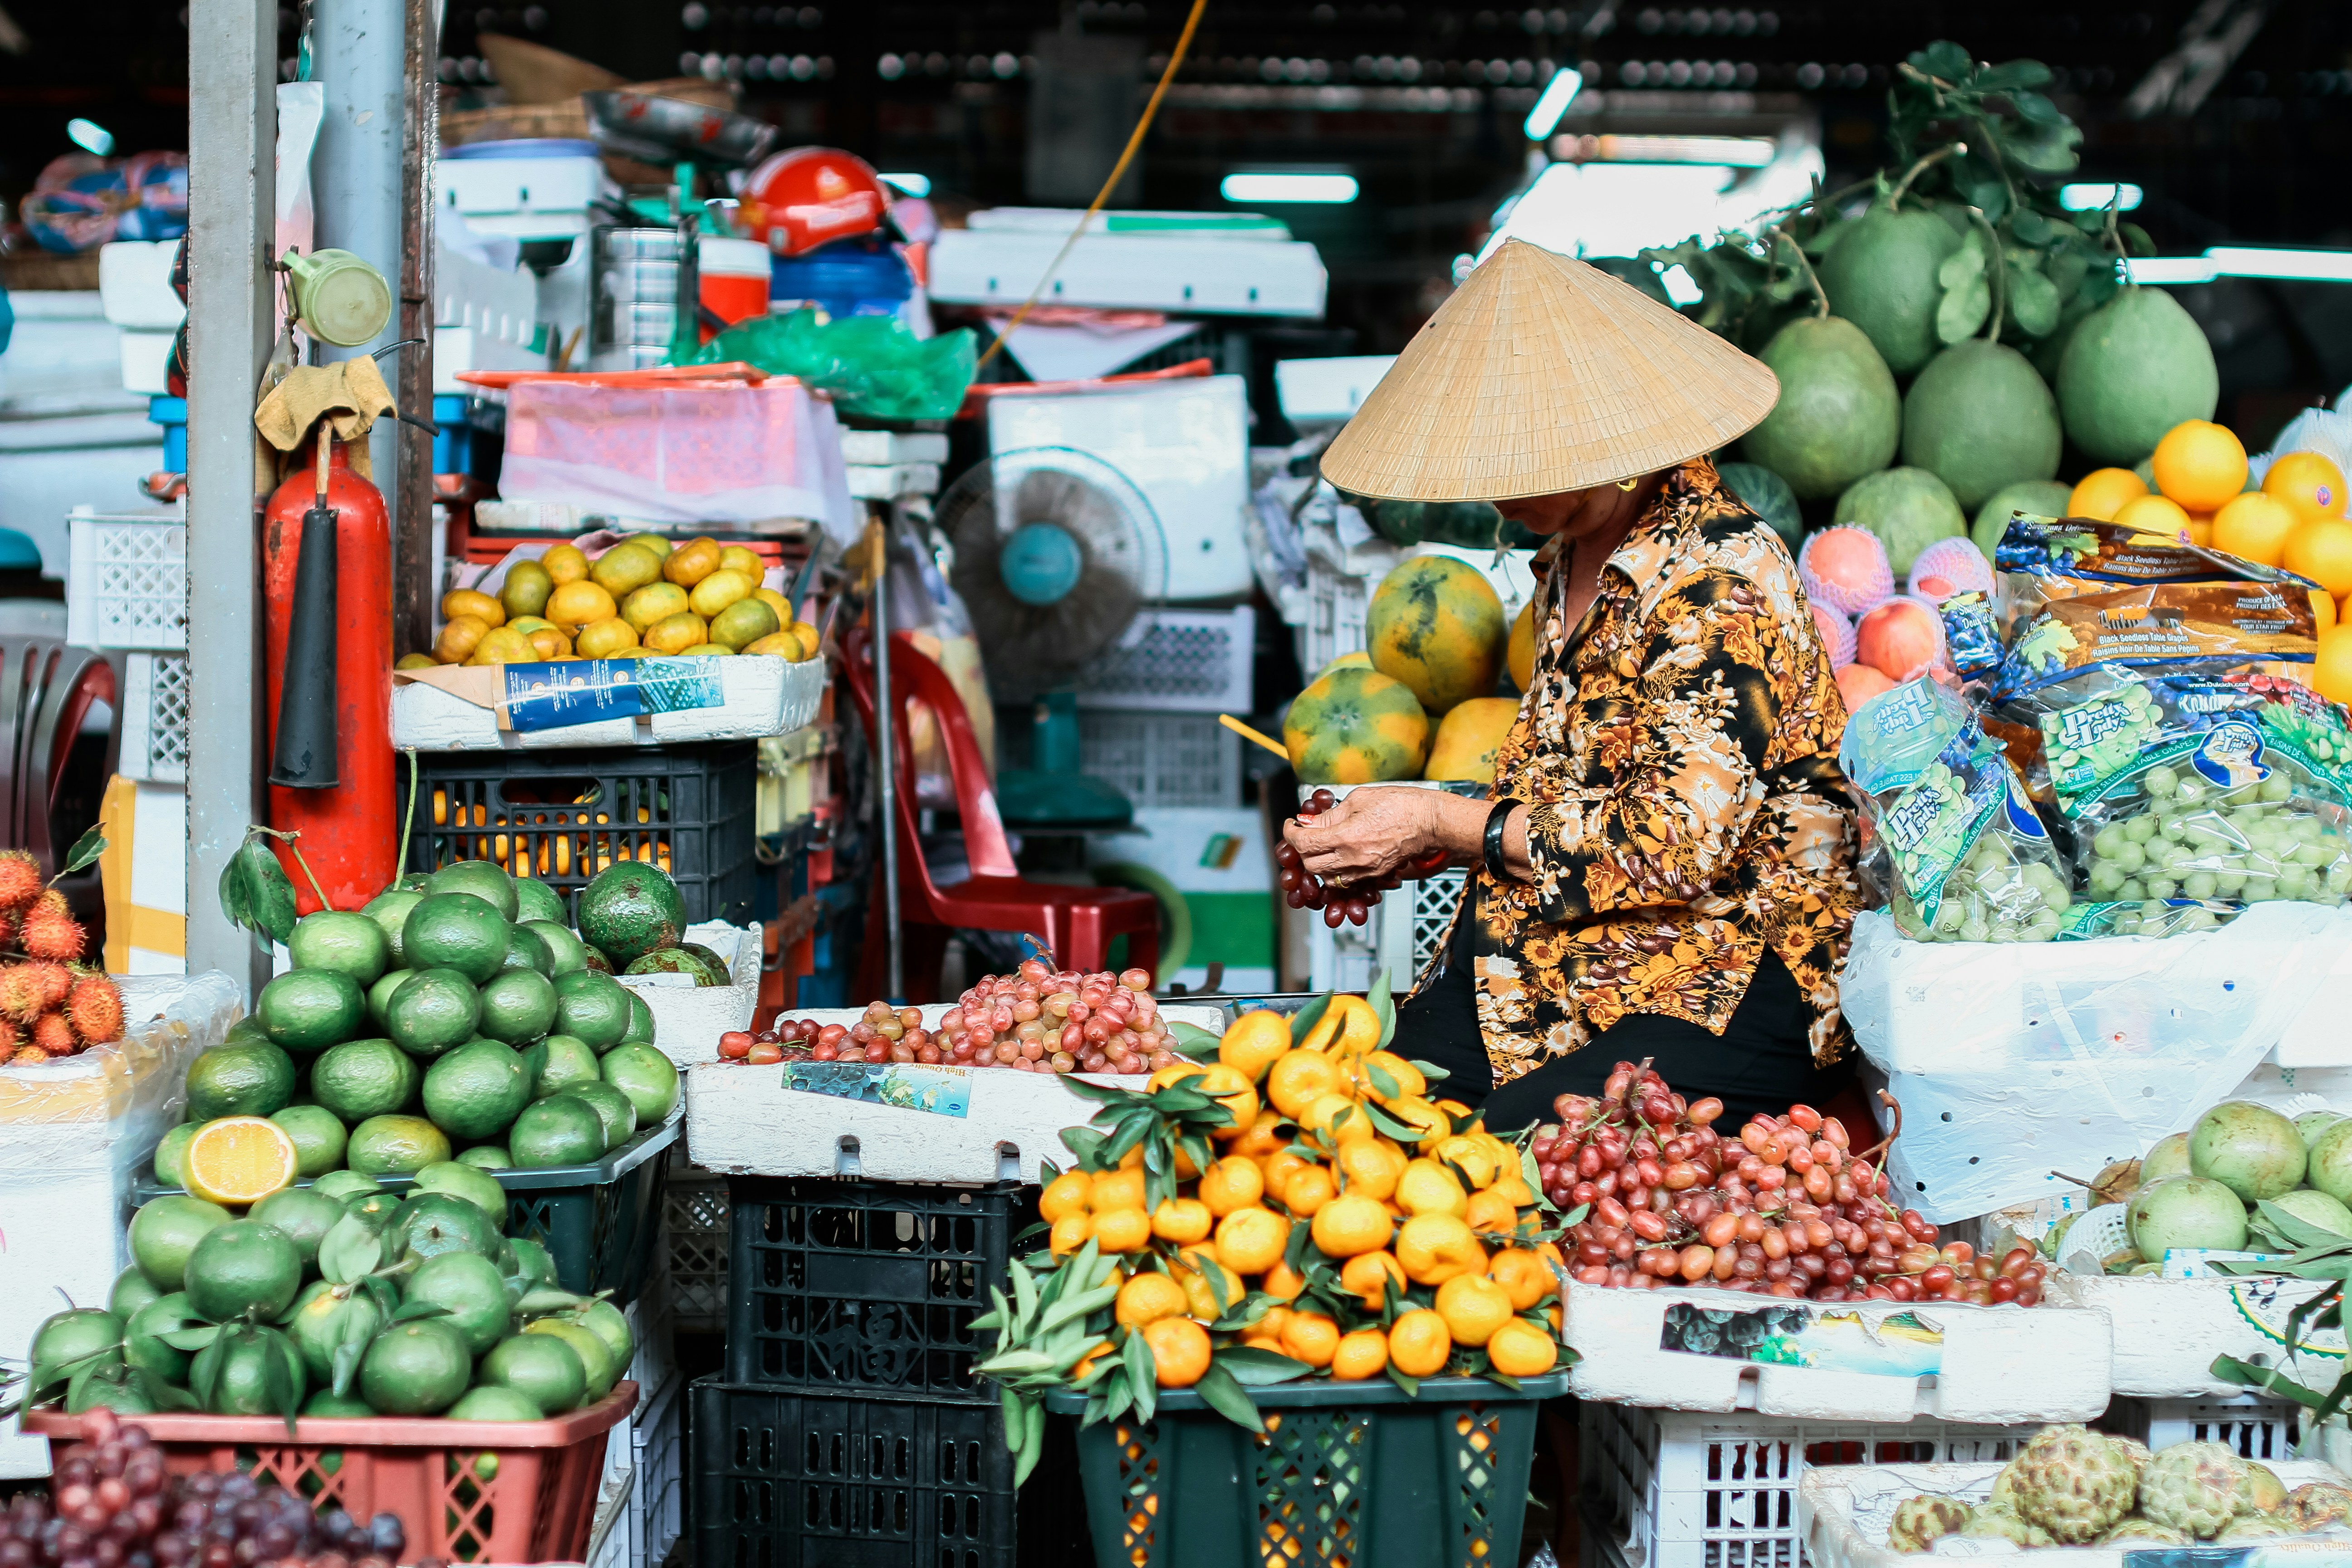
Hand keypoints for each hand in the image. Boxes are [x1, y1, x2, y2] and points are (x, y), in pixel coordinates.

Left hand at [1285, 787, 1442, 883]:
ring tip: (1322, 846)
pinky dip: (1336, 872)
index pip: (1303, 843)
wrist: (1430, 821)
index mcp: (1346, 837)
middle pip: (1311, 866)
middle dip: (1302, 850)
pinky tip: (1339, 857)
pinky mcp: (1375, 875)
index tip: (1291, 825)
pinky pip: (1346, 881)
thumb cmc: (1401, 805)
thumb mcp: (1359, 799)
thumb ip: (1330, 814)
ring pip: (1327, 878)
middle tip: (1305, 835)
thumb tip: (1309, 821)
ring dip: (1318, 864)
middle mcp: (1353, 859)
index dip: (1291, 833)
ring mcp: (1365, 871)